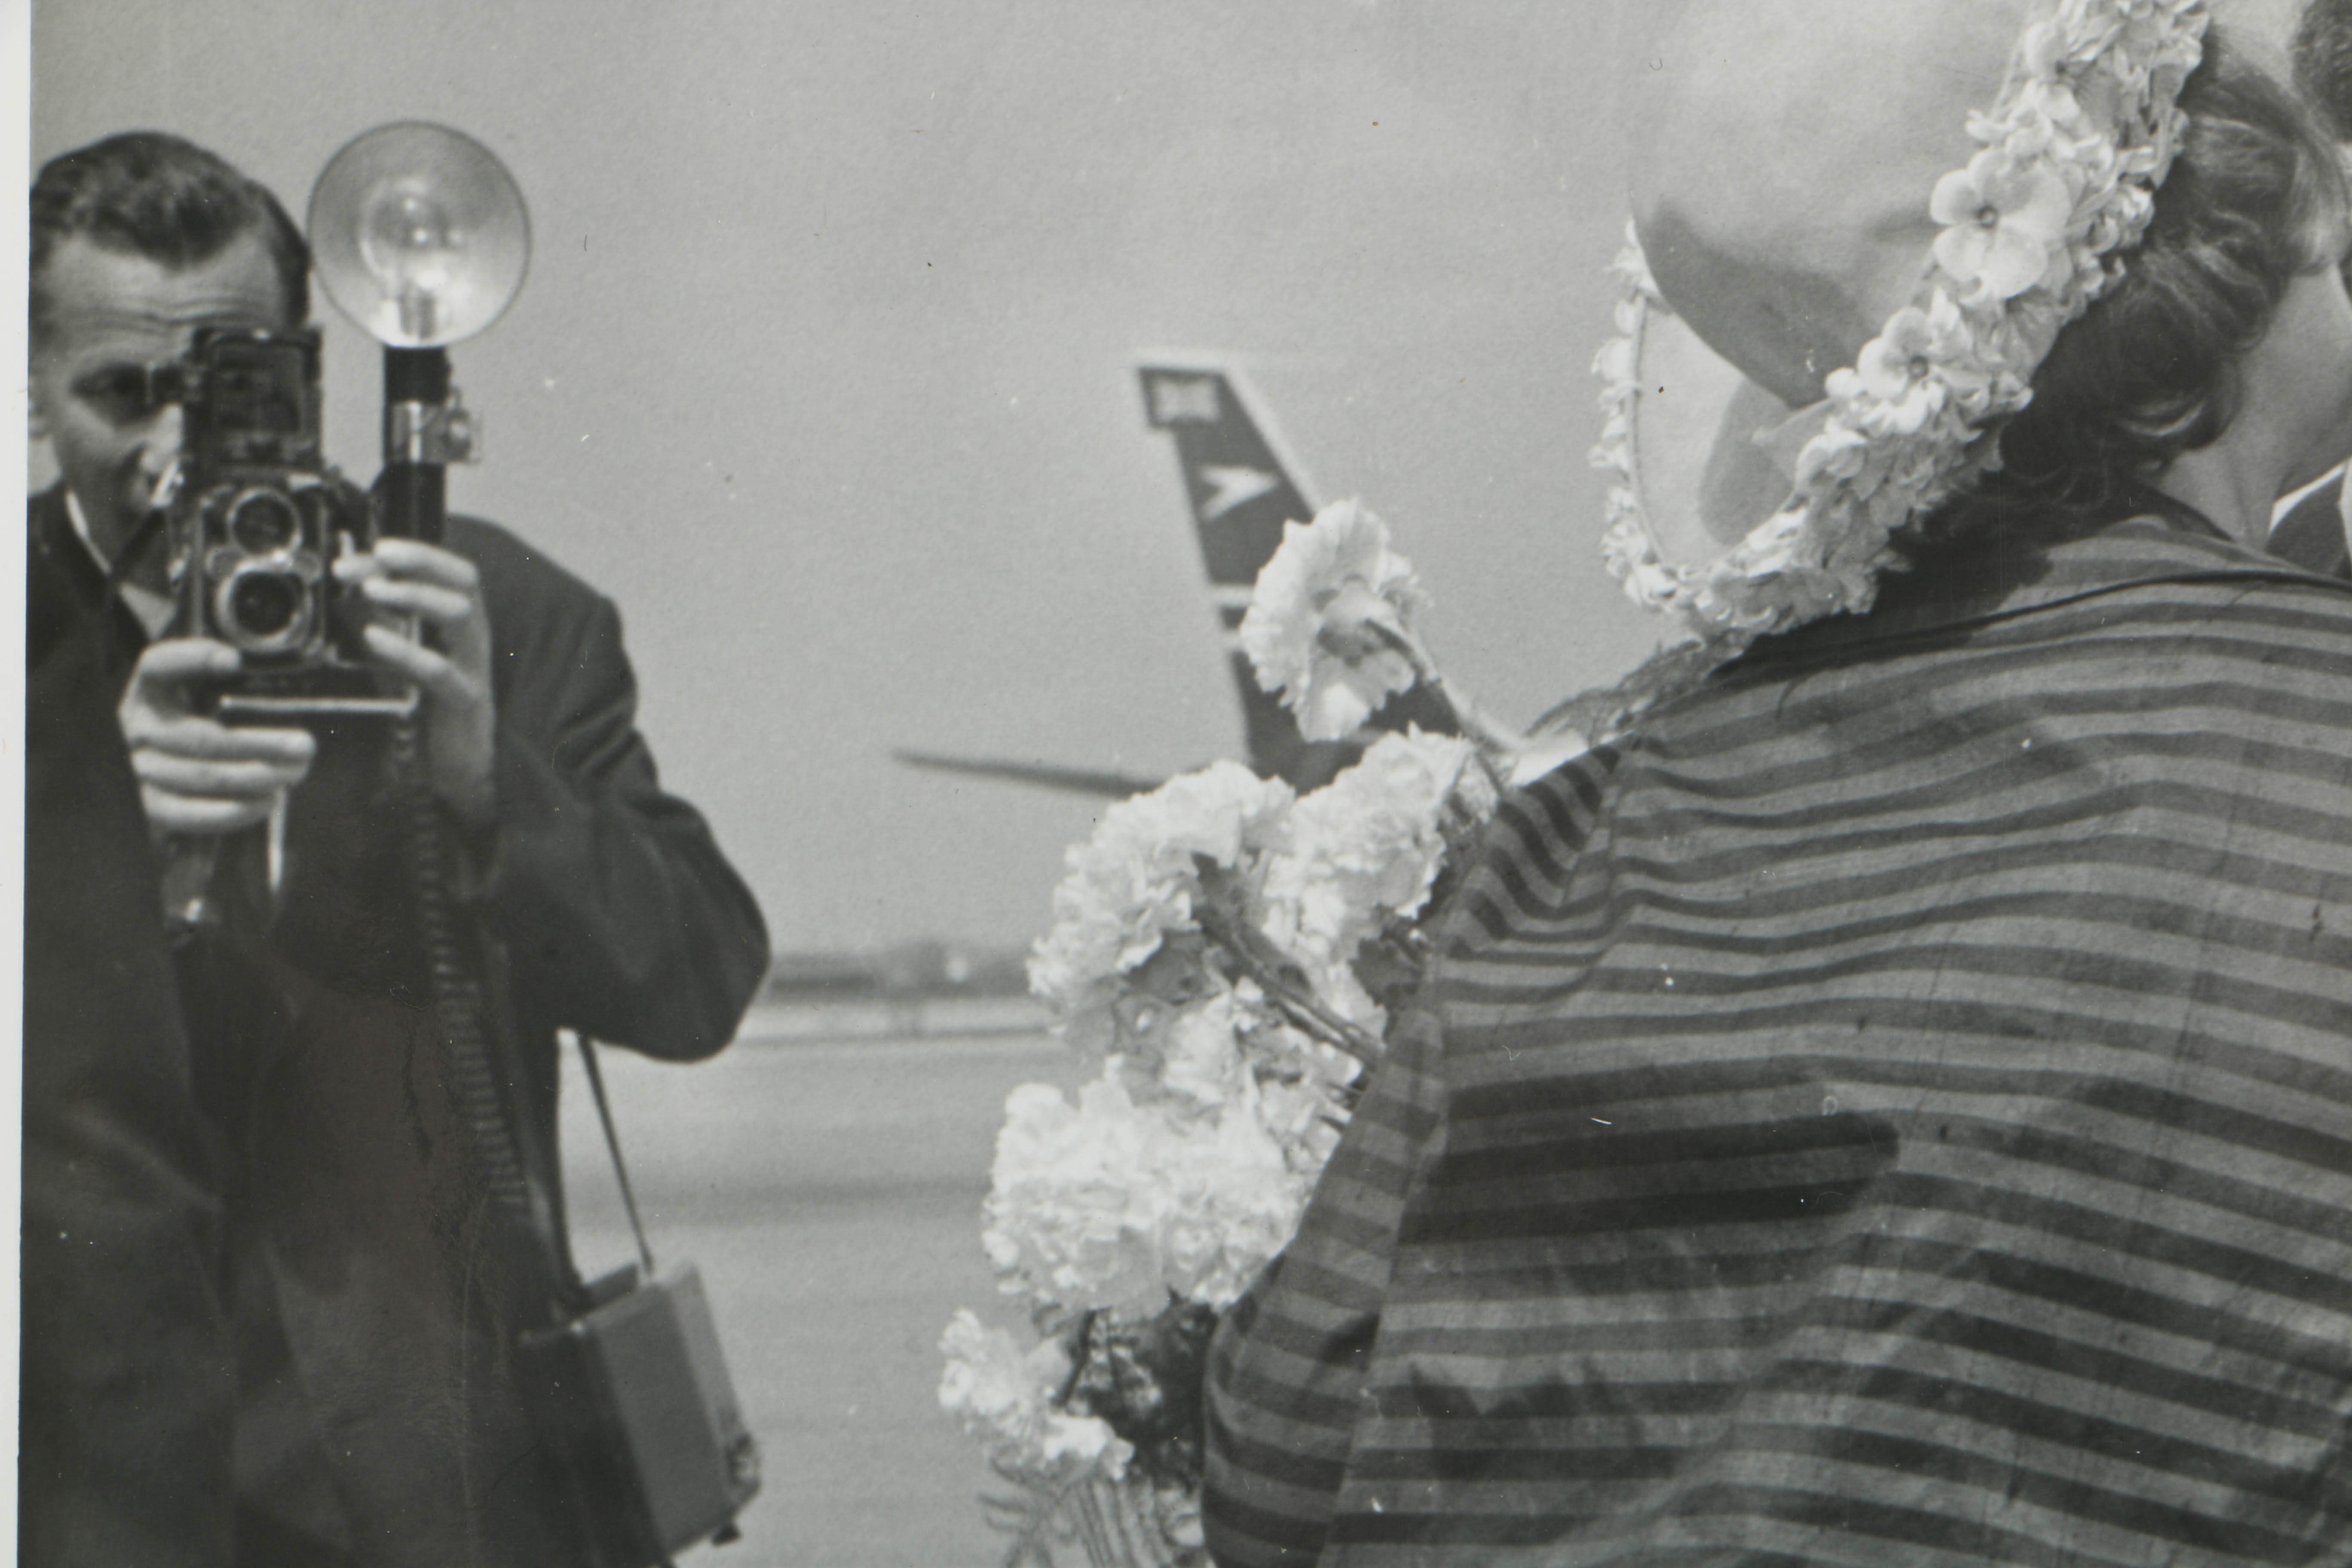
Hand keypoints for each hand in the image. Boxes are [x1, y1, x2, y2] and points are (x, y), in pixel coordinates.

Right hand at [118, 638, 315, 839]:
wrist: (183, 768)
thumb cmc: (211, 720)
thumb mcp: (215, 694)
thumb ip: (237, 685)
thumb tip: (276, 682)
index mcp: (152, 688)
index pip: (158, 665)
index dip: (192, 660)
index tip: (234, 660)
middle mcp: (138, 725)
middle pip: (198, 736)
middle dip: (257, 744)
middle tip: (304, 746)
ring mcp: (140, 767)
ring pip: (199, 775)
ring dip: (255, 776)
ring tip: (295, 772)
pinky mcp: (151, 805)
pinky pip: (187, 814)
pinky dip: (232, 811)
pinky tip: (268, 801)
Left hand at [338, 538, 496, 825]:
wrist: (456, 769)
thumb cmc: (427, 706)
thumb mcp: (401, 652)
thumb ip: (380, 618)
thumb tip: (347, 581)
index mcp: (463, 624)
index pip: (455, 572)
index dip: (422, 553)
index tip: (380, 546)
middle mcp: (474, 639)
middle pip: (463, 583)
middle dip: (418, 563)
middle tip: (373, 560)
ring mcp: (473, 668)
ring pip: (459, 615)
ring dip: (415, 595)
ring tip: (373, 590)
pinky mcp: (463, 701)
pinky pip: (439, 669)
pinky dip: (406, 649)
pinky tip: (374, 639)